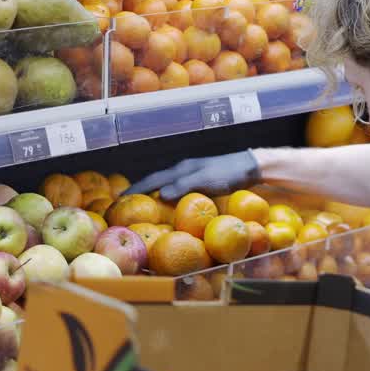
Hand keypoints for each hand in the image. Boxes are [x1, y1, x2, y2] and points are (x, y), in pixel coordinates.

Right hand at [130, 151, 260, 199]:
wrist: (250, 166)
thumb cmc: (229, 173)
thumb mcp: (207, 181)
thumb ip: (184, 186)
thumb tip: (161, 195)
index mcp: (181, 169)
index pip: (153, 180)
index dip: (136, 189)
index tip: (119, 199)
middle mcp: (183, 169)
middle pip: (156, 180)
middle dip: (140, 190)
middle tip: (125, 203)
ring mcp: (192, 173)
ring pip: (166, 182)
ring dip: (153, 192)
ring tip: (142, 204)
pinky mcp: (201, 178)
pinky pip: (177, 187)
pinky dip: (167, 194)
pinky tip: (170, 203)